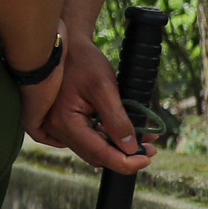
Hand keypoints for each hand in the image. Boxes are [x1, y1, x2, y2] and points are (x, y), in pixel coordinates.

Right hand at [30, 33, 153, 173]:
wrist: (66, 46)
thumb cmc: (84, 62)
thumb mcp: (104, 87)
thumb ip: (117, 120)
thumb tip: (130, 148)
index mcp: (65, 122)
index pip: (99, 153)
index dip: (125, 162)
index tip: (147, 159)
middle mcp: (57, 129)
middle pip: (95, 155)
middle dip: (124, 157)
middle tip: (150, 151)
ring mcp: (58, 127)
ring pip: (92, 149)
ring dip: (117, 149)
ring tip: (143, 143)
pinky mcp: (64, 122)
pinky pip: (87, 139)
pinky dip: (106, 139)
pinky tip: (124, 135)